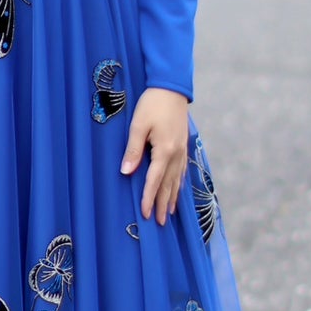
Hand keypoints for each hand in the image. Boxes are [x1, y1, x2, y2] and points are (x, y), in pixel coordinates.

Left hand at [120, 88, 190, 224]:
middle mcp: (176, 154)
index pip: (154, 181)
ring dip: (172, 198)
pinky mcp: (183, 145)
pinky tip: (177, 190)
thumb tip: (126, 172)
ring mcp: (182, 150)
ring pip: (177, 180)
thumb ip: (133, 150)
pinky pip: (182, 171)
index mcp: (165, 150)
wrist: (172, 87)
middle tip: (158, 223)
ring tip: (168, 213)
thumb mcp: (138, 125)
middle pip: (168, 185)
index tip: (144, 213)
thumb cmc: (152, 104)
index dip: (148, 198)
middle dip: (162, 204)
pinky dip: (179, 184)